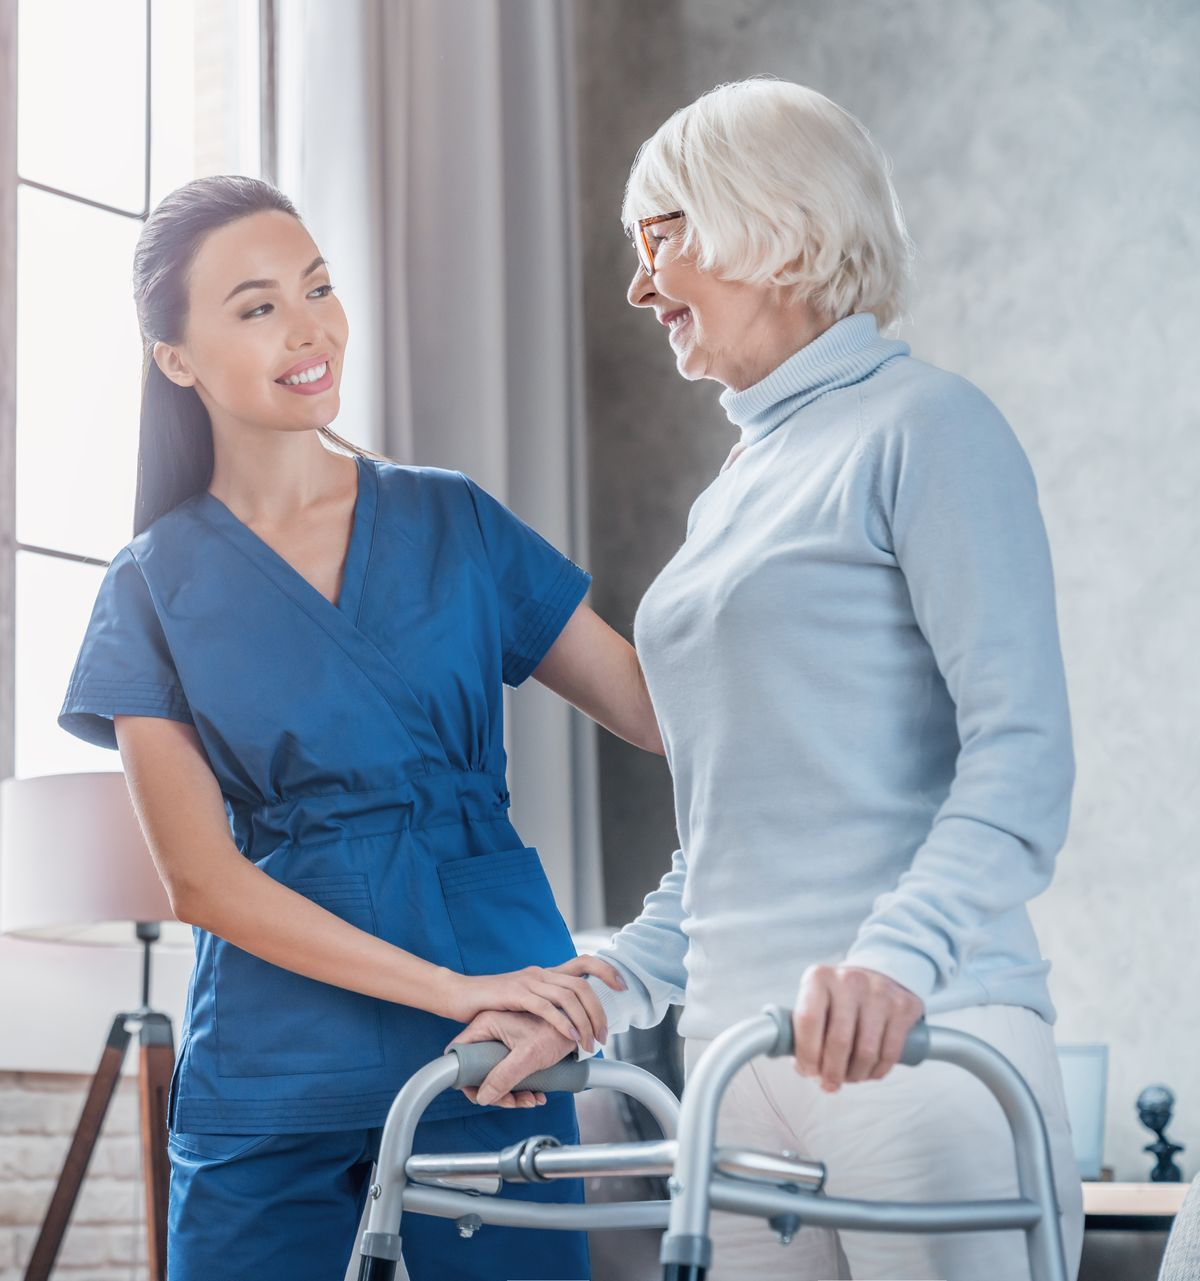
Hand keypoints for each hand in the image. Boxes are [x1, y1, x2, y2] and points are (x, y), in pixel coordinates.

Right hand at [437, 954, 625, 1051]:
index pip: (584, 962)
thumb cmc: (491, 1002)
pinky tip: (571, 1037)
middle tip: (604, 1035)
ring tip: (589, 1043)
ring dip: (585, 1021)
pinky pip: (546, 1007)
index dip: (607, 970)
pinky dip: (563, 1022)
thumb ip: (543, 1001)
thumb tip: (565, 1017)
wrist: (458, 995)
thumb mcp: (522, 998)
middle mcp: (541, 973)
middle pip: (582, 984)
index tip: (623, 986)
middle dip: (599, 1010)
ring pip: (569, 996)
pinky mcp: (515, 994)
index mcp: (545, 973)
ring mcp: (529, 982)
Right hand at [447, 1010, 575, 1106]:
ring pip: (495, 1074)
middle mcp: (491, 1029)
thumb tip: (484, 1097)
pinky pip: (509, 1072)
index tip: (479, 1094)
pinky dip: (520, 1086)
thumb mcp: (528, 1056)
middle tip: (513, 1101)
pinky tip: (537, 1093)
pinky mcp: (515, 1048)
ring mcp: (503, 1039)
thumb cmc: (556, 1032)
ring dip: (511, 1093)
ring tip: (532, 1098)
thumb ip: (504, 1077)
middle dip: (496, 1091)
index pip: (460, 1053)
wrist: (580, 1027)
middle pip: (478, 1069)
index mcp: (486, 1023)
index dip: (464, 1078)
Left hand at [791, 964, 923, 1091]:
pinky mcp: (903, 1006)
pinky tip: (867, 1073)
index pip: (808, 1020)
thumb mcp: (816, 1000)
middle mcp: (849, 980)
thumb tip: (805, 1068)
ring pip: (866, 1051)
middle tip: (829, 1084)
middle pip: (839, 1040)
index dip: (806, 1053)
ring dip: (855, 1075)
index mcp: (819, 978)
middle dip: (832, 1072)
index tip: (807, 1071)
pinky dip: (877, 1072)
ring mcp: (879, 992)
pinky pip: (890, 1053)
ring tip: (848, 1078)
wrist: (877, 976)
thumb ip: (805, 1030)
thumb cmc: (839, 997)